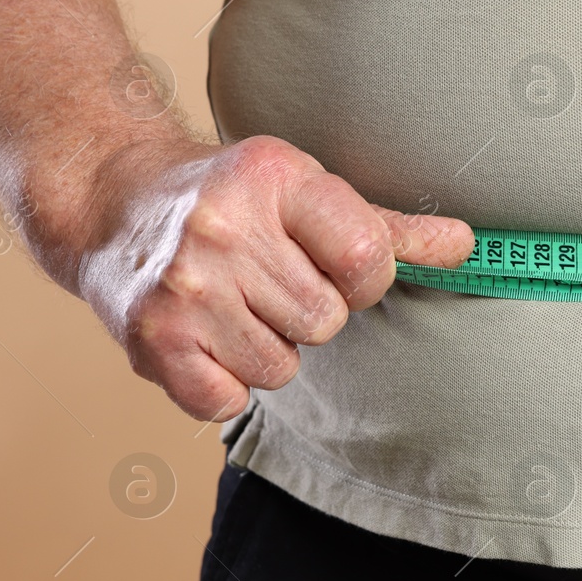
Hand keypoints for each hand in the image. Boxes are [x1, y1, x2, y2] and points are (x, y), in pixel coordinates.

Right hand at [74, 135, 474, 420]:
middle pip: (326, 319)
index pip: (366, 256)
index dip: (365, 277)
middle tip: (269, 280)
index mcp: (273, 180)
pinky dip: (224, 381)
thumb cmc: (232, 198)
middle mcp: (223, 230)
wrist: (111, 201)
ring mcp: (183, 288)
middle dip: (309, 311)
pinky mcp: (152, 342)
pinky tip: (205, 335)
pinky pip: (229, 400)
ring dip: (268, 347)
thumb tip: (470, 245)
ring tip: (234, 303)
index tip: (336, 265)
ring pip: (282, 365)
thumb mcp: (308, 190)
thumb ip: (390, 227)